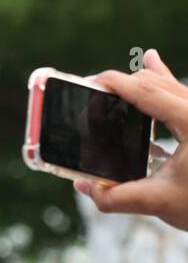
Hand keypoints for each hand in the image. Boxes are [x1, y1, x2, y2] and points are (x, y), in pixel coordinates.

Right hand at [79, 49, 187, 230]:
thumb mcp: (160, 203)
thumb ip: (117, 197)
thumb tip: (84, 186)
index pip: (146, 89)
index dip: (114, 83)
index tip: (88, 83)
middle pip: (155, 82)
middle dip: (121, 83)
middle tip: (92, 93)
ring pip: (168, 85)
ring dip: (138, 83)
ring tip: (110, 83)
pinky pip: (179, 92)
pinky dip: (161, 79)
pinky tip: (151, 60)